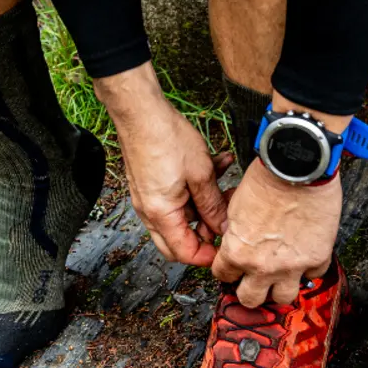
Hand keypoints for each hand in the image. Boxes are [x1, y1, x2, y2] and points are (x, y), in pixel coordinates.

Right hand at [95, 63, 232, 265]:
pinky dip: (195, 187)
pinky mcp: (151, 183)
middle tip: (226, 220)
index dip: (207, 256)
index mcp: (161, 214)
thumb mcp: (201, 174)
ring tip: (226, 184)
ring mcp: (149, 197)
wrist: (141, 112)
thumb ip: (213, 206)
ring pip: (181, 214)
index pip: (184, 252)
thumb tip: (223, 228)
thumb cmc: (166, 138)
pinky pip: (176, 196)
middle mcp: (150, 211)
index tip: (225, 248)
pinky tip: (216, 165)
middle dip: (205, 233)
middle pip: (178, 240)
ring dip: (205, 203)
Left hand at [211, 158, 340, 307]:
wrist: (298, 167)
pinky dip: (308, 268)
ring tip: (282, 273)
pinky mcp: (317, 258)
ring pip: (282, 298)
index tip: (234, 267)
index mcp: (238, 251)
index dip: (228, 270)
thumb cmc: (267, 177)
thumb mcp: (236, 203)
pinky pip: (312, 276)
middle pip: (250, 299)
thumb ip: (234, 229)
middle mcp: (263, 266)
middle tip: (255, 277)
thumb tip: (234, 235)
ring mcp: (292, 266)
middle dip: (250, 288)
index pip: (223, 276)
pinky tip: (305, 255)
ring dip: (280, 287)